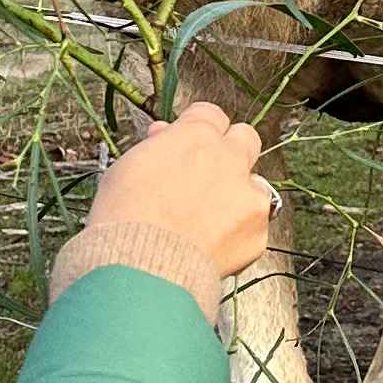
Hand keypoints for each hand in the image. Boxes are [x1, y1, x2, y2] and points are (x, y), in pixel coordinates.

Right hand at [54, 101, 273, 296]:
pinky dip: (239, 233)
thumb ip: (155, 147)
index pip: (210, 115)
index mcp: (196, 136)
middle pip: (245, 138)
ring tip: (208, 220)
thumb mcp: (126, 167)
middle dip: (230, 152)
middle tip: (208, 174)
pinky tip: (212, 245)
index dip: (198, 130)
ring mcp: (248, 194)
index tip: (188, 145)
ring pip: (255, 184)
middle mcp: (229, 158)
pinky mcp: (258, 230)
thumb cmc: (124, 218)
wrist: (142, 267)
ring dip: (238, 195)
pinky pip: (255, 224)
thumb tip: (163, 137)